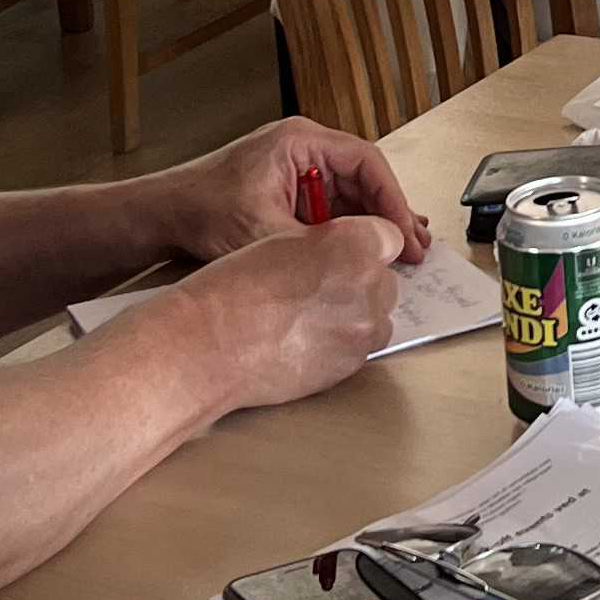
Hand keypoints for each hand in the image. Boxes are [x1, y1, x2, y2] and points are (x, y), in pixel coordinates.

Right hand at [133, 217, 409, 415]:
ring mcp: (364, 328)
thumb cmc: (236, 287)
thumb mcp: (283, 240)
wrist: (211, 344)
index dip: (365, 244)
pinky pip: (361, 348)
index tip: (347, 254)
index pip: (388, 235)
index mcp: (352, 242)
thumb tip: (353, 258)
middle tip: (317, 290)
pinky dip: (342, 344)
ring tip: (307, 319)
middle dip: (360, 282)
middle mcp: (369, 283)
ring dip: (354, 315)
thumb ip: (330, 243)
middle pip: (385, 279)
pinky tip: (304, 342)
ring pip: (376, 316)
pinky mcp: (353, 364)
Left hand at [140, 118, 427, 268]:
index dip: (392, 200)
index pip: (366, 163)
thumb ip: (314, 245)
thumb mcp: (261, 234)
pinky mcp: (287, 191)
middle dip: (391, 214)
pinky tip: (368, 251)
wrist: (158, 215)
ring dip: (374, 224)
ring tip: (406, 253)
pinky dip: (350, 230)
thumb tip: (360, 260)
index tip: (408, 233)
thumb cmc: (199, 210)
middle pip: (364, 177)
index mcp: (300, 141)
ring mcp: (296, 169)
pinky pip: (331, 207)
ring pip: (351, 194)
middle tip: (418, 248)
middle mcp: (303, 148)